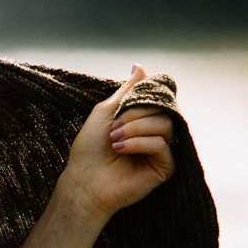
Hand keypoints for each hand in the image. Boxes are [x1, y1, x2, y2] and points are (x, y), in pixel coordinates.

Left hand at [57, 63, 175, 223]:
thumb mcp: (106, 111)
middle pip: (163, 111)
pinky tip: (120, 149)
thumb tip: (140, 66)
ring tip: (114, 139)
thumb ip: (127, 91)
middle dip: (136, 114)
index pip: (158, 99)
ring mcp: (162, 152)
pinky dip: (140, 143)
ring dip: (135, 128)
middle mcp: (157, 135)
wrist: (82, 181)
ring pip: (165, 126)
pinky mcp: (165, 168)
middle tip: (113, 128)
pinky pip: (162, 145)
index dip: (141, 99)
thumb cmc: (90, 148)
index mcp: (145, 121)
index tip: (119, 109)